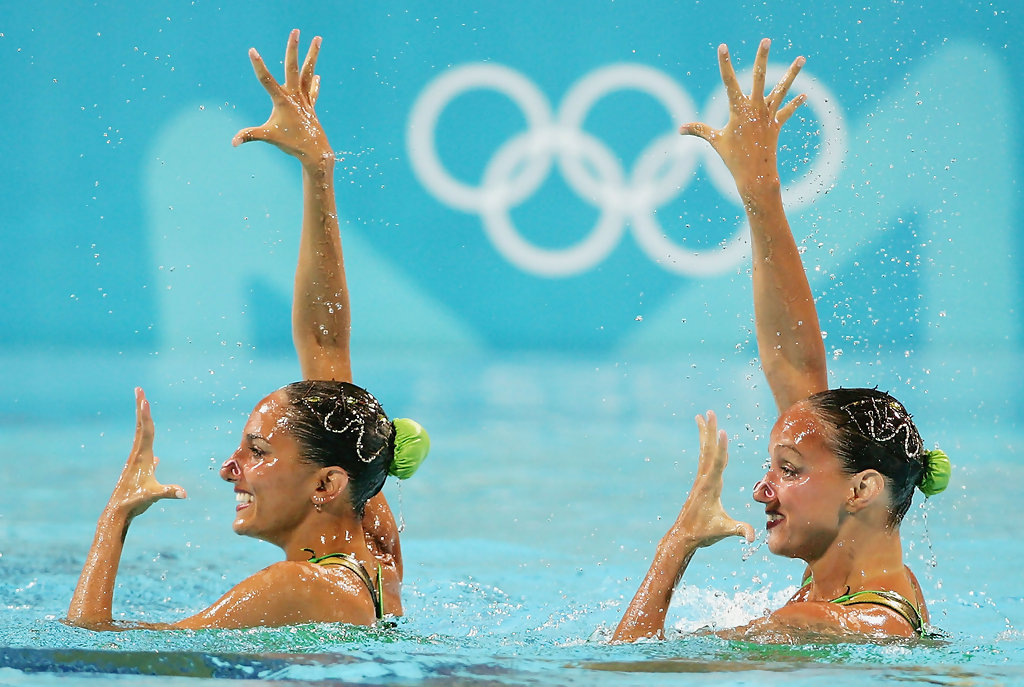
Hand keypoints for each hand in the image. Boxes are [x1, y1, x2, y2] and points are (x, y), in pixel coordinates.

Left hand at [107, 388, 185, 520]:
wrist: (118, 513)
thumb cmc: (134, 502)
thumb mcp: (152, 496)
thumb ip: (168, 492)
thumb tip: (183, 493)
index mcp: (142, 457)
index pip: (146, 432)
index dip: (146, 416)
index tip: (144, 399)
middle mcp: (137, 456)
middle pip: (141, 427)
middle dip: (141, 409)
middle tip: (139, 390)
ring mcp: (136, 462)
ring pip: (141, 437)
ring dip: (143, 421)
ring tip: (143, 409)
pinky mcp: (138, 471)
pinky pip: (145, 453)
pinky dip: (149, 447)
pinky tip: (156, 455)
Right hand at [232, 29, 331, 168]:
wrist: (315, 152)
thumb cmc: (291, 144)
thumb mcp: (268, 137)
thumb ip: (250, 135)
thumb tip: (233, 143)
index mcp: (282, 101)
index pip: (267, 80)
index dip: (259, 66)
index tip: (252, 51)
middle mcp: (295, 96)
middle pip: (293, 67)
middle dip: (293, 49)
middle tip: (295, 31)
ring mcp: (304, 99)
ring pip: (308, 72)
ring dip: (313, 55)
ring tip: (318, 38)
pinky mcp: (310, 106)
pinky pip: (312, 90)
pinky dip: (314, 83)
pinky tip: (317, 74)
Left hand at [664, 411, 753, 551]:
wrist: (684, 536)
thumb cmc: (704, 533)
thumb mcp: (723, 531)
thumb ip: (739, 530)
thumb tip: (752, 538)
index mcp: (711, 487)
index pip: (717, 463)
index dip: (721, 448)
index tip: (722, 431)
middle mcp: (704, 479)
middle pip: (709, 450)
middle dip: (710, 431)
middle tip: (710, 412)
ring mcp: (701, 479)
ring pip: (705, 451)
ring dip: (705, 433)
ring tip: (702, 416)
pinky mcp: (701, 482)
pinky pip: (704, 458)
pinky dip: (706, 445)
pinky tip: (706, 438)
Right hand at [679, 38, 804, 192]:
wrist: (755, 176)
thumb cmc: (733, 159)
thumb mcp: (715, 141)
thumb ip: (699, 130)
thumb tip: (680, 129)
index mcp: (738, 109)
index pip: (729, 81)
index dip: (725, 63)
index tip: (723, 47)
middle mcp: (755, 108)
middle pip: (759, 77)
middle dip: (762, 58)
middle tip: (766, 41)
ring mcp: (768, 115)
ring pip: (781, 89)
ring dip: (792, 73)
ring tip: (802, 58)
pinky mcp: (777, 124)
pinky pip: (787, 111)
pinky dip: (795, 103)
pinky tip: (805, 95)